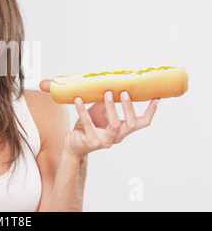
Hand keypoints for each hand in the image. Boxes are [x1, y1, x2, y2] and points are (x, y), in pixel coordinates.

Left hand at [39, 79, 159, 157]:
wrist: (73, 145)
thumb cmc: (87, 127)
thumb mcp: (99, 113)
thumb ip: (106, 103)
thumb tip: (111, 84)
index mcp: (122, 130)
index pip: (142, 123)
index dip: (150, 112)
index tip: (156, 98)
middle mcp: (117, 137)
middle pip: (132, 124)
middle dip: (129, 107)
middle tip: (124, 92)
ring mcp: (105, 141)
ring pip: (114, 125)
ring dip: (111, 107)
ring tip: (106, 92)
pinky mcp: (91, 141)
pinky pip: (88, 123)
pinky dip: (82, 110)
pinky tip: (78, 99)